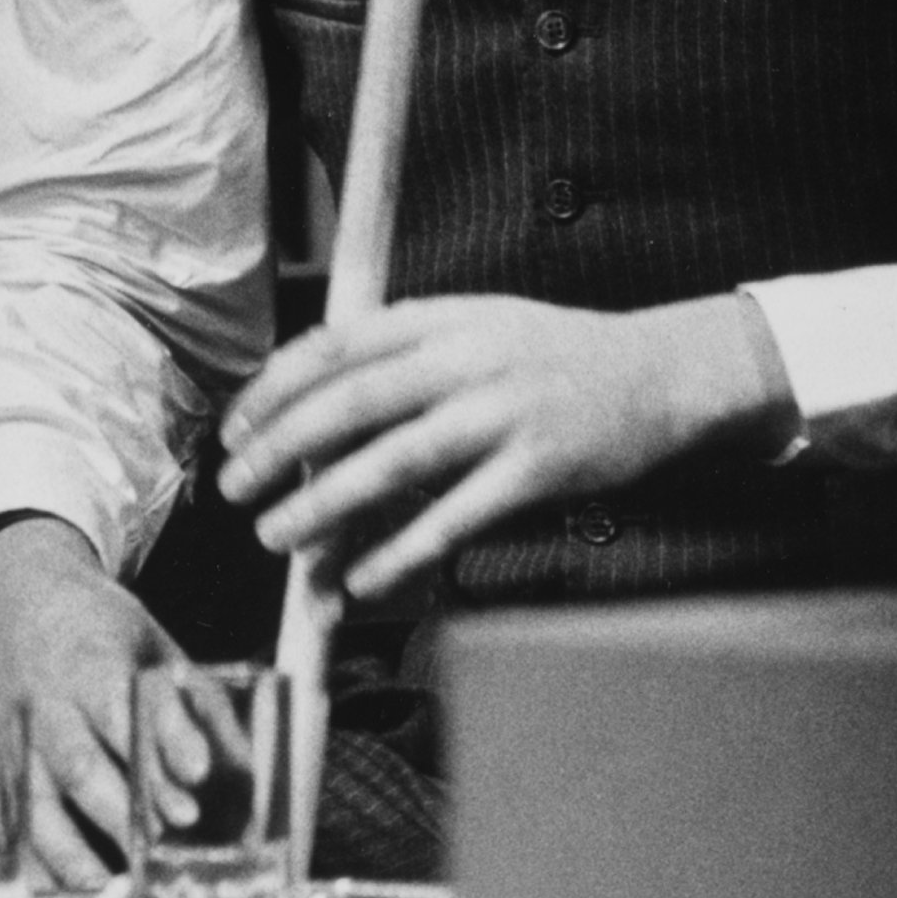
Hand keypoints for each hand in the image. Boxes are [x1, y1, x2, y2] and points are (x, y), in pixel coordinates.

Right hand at [0, 518, 243, 888]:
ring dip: (75, 857)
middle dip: (126, 810)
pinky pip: (8, 832)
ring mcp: (9, 745)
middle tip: (168, 847)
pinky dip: (35, 870)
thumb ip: (197, 708)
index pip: (129, 708)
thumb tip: (247, 776)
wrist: (8, 599)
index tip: (200, 775)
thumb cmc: (96, 633)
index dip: (165, 743)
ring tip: (117, 893)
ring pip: (36, 809)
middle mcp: (44, 706)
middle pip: (81, 766)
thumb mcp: (153, 647)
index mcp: (91, 662)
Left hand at [213, 293, 793, 600]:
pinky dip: (404, 550)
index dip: (275, 388)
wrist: (661, 373)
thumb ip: (406, 359)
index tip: (235, 429)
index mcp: (444, 318)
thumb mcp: (479, 328)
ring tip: (280, 539)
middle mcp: (469, 357)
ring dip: (327, 504)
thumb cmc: (556, 358)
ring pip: (394, 461)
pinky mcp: (538, 467)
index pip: (337, 345)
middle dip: (282, 448)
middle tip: (235, 488)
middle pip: (353, 401)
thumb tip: (316, 411)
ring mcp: (504, 411)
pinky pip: (457, 516)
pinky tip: (366, 579)